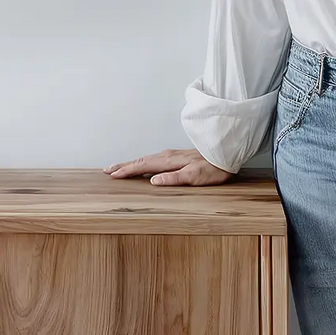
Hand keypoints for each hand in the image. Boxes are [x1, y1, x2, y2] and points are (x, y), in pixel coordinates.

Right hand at [104, 148, 232, 185]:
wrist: (227, 153)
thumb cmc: (213, 168)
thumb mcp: (195, 177)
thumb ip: (174, 179)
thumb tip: (153, 181)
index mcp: (169, 161)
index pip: (143, 166)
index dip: (127, 171)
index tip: (113, 174)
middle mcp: (168, 156)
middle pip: (141, 160)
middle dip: (124, 165)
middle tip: (108, 170)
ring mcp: (172, 155)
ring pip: (147, 159)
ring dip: (132, 163)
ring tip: (121, 167)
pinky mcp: (178, 156)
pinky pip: (154, 159)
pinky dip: (144, 162)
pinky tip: (145, 165)